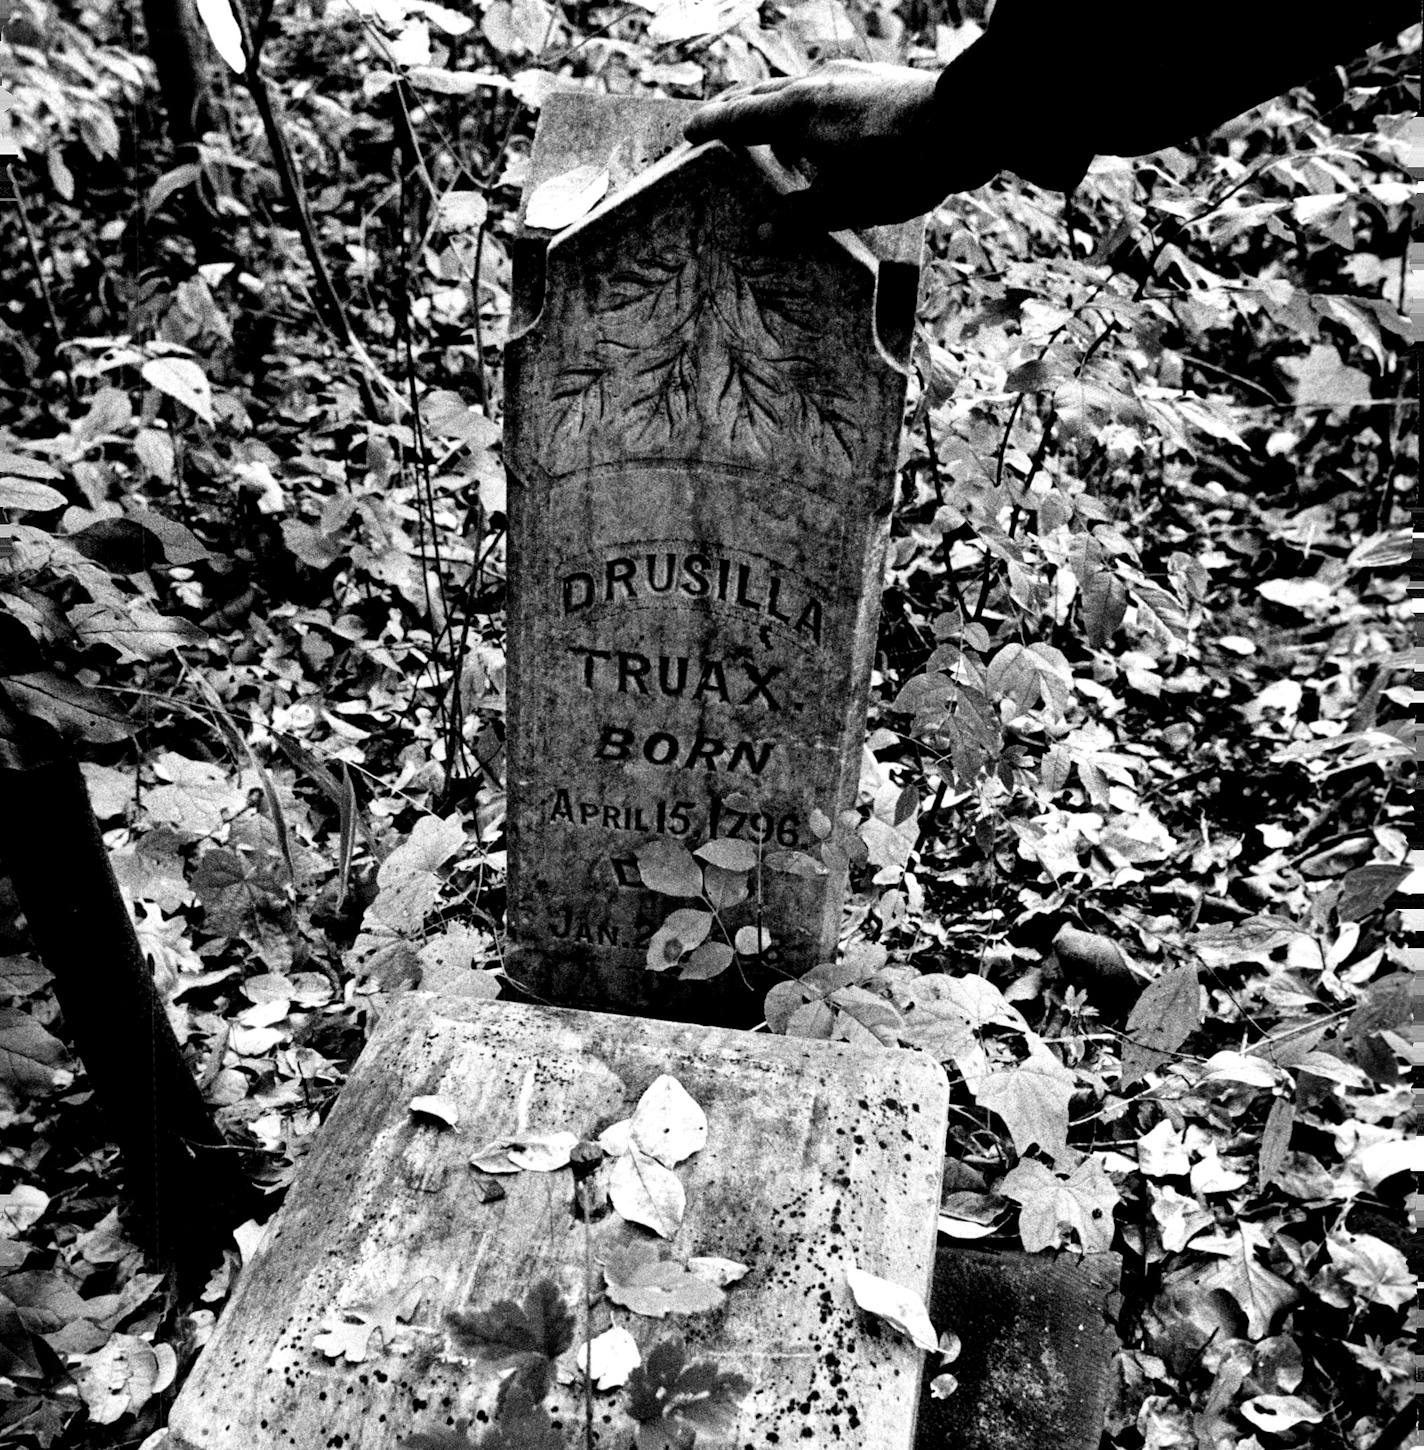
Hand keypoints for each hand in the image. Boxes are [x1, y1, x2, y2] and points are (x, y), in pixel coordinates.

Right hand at [684, 60, 996, 230]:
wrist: (965, 124)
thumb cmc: (900, 167)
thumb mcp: (844, 205)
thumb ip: (798, 218)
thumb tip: (761, 234)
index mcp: (796, 113)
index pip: (737, 117)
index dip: (710, 127)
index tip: (688, 133)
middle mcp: (816, 84)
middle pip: (760, 94)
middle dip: (735, 112)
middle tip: (719, 131)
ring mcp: (848, 76)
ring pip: (794, 90)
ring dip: (774, 112)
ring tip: (772, 142)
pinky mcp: (874, 80)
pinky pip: (825, 92)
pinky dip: (808, 111)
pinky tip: (823, 136)